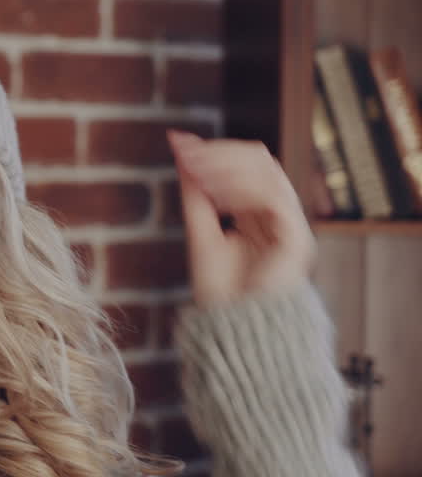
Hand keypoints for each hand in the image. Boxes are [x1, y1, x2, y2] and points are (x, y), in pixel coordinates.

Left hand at [168, 130, 315, 306]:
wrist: (236, 332)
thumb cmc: (220, 290)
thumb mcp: (201, 233)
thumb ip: (196, 195)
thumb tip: (181, 153)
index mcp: (259, 213)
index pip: (245, 167)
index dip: (215, 152)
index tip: (180, 144)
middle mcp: (278, 214)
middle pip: (260, 162)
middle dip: (221, 153)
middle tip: (187, 151)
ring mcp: (290, 225)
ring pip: (268, 173)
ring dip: (228, 165)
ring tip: (196, 168)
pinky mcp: (296, 239)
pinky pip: (273, 199)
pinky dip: (242, 189)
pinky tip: (216, 193)